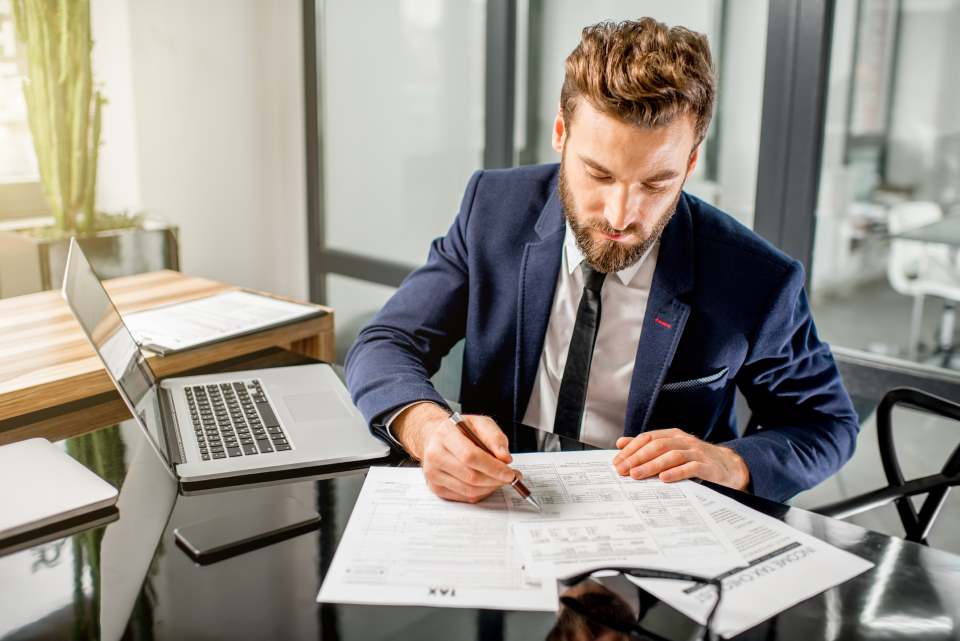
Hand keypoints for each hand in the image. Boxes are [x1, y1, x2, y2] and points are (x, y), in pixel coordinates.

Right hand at [391, 402, 517, 502]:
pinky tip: (487, 482)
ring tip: (500, 479)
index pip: (470, 456)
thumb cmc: (460, 430)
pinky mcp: (436, 487)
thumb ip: (495, 437)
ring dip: (491, 487)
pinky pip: (465, 497)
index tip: (510, 473)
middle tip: (511, 477)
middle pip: (470, 477)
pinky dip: (481, 492)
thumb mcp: (480, 423)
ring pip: (469, 490)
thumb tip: (505, 458)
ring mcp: (433, 474)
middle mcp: (435, 454)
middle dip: (496, 480)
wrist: (436, 437)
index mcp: (445, 434)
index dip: (493, 467)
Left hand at [612, 428, 749, 490]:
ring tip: (637, 475)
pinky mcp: (707, 466)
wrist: (730, 467)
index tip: (617, 462)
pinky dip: (676, 472)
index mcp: (673, 435)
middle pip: (656, 446)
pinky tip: (664, 479)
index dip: (631, 449)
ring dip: (652, 465)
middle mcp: (684, 441)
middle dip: (637, 458)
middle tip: (622, 470)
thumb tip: (621, 443)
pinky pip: (690, 468)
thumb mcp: (672, 450)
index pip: (647, 438)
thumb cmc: (697, 460)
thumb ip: (648, 446)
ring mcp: (696, 452)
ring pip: (670, 455)